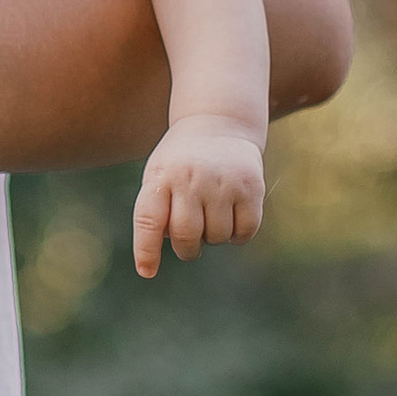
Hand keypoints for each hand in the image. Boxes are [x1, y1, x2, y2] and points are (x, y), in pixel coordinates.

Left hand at [132, 114, 265, 279]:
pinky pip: (245, 232)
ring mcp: (222, 182)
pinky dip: (238, 235)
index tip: (147, 272)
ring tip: (211, 215)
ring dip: (214, 238)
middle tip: (190, 243)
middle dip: (187, 249)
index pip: (148, 219)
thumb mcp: (159, 176)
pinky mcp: (250, 187)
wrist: (218, 123)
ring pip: (217, 237)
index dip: (146, 250)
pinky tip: (232, 217)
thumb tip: (165, 250)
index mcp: (161, 177)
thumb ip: (156, 211)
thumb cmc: (181, 162)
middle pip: (186, 236)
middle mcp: (191, 178)